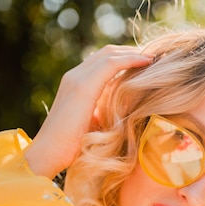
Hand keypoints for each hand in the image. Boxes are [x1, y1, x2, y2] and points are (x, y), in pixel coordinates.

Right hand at [24, 45, 153, 178]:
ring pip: (109, 54)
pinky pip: (111, 64)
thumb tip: (129, 111)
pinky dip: (131, 60)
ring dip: (134, 53)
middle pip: (107, 52)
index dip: (125, 59)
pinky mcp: (83, 86)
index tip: (147, 64)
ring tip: (155, 57)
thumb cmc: (71, 147)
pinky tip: (147, 62)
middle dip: (132, 52)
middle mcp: (75, 75)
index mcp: (76, 83)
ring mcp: (77, 78)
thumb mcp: (93, 123)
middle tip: (154, 57)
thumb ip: (105, 111)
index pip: (103, 61)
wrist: (49, 153)